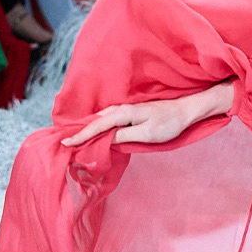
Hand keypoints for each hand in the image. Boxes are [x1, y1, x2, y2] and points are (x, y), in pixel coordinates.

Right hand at [61, 81, 234, 148]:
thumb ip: (125, 136)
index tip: (66, 143)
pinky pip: (109, 119)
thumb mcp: (147, 134)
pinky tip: (96, 131)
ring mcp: (126, 109)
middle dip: (79, 131)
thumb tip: (106, 139)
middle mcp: (122, 109)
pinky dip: (98, 125)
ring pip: (101, 119)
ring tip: (75, 138)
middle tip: (64, 142)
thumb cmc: (170, 124)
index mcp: (124, 114)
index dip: (81, 135)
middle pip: (95, 121)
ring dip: (88, 128)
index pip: (97, 126)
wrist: (186, 110)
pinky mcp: (131, 113)